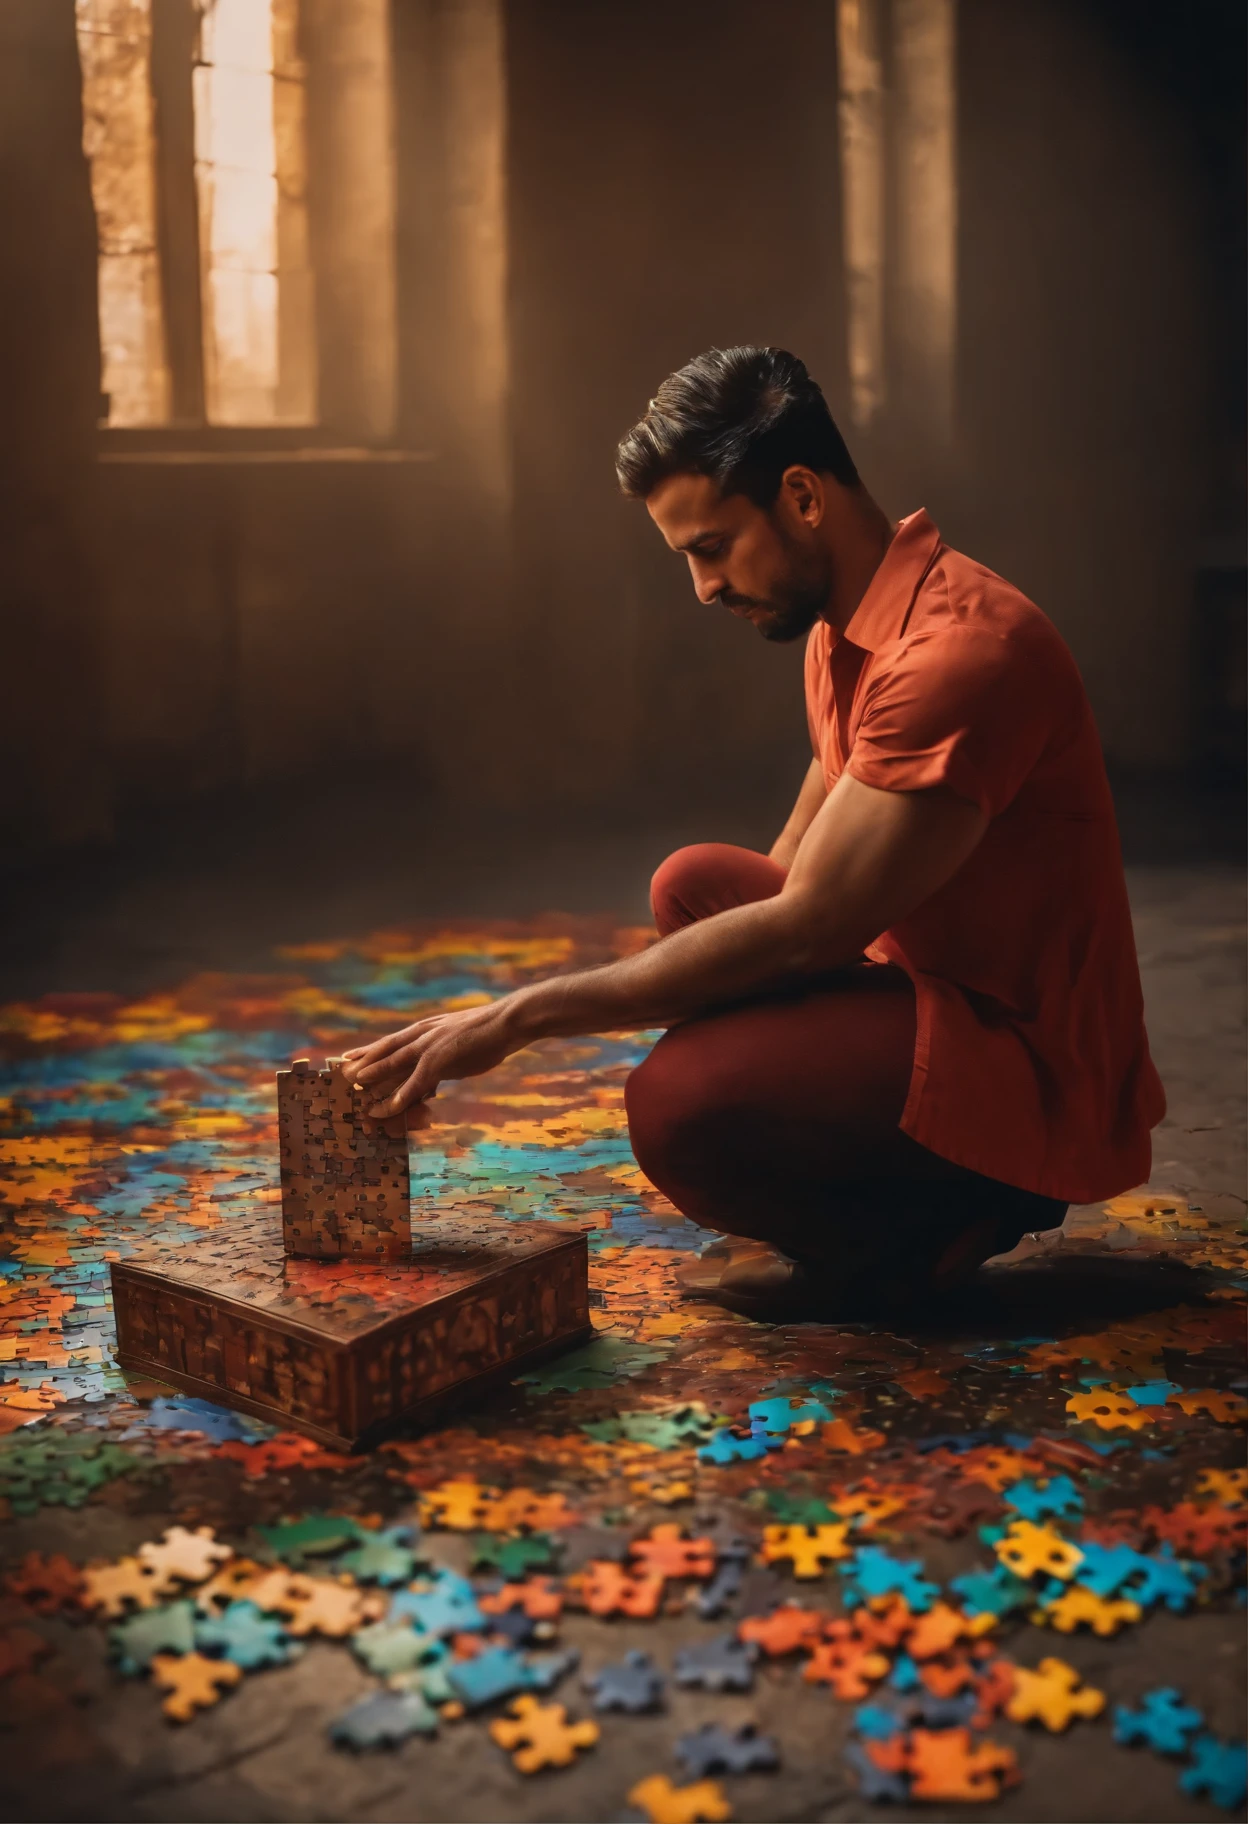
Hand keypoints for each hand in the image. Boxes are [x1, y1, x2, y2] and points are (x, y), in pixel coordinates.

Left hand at [339, 996, 523, 1127]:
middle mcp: (423, 1034)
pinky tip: (392, 1106)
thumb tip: (430, 1082)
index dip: (368, 1050)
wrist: (509, 1021)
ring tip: (357, 1086)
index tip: (348, 1057)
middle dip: (363, 1061)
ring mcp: (431, 1045)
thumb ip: (441, 1063)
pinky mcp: (443, 1058)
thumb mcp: (458, 1048)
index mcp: (426, 1030)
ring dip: (375, 1074)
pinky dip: (404, 1094)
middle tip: (341, 1073)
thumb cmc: (488, 1035)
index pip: (390, 1041)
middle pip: (385, 1049)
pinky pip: (419, 1080)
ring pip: (396, 1062)